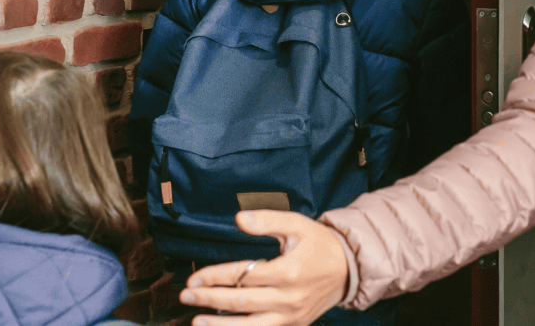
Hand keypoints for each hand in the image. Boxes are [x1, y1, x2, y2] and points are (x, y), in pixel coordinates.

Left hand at [180, 210, 348, 325]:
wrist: (349, 269)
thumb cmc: (319, 245)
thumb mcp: (297, 224)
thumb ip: (267, 220)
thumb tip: (239, 219)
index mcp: (289, 271)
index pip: (243, 275)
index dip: (216, 277)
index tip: (195, 278)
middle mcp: (289, 298)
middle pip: (241, 301)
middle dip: (210, 299)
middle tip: (186, 295)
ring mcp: (292, 316)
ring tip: (197, 321)